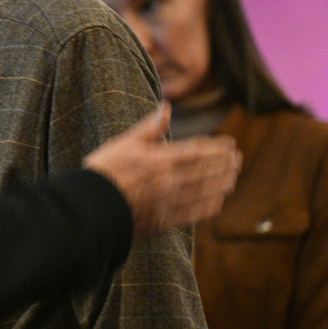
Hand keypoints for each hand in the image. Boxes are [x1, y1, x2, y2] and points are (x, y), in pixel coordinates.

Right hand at [83, 103, 241, 235]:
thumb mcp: (124, 142)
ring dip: (221, 184)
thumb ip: (149, 127)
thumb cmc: (103, 172)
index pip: (197, 152)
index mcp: (160, 160)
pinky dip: (208, 207)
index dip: (216, 148)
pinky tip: (217, 203)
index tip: (230, 145)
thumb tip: (167, 107)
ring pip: (203, 193)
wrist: (89, 208)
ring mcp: (168, 203)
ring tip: (233, 178)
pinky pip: (193, 214)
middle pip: (205, 172)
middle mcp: (168, 182)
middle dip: (224, 165)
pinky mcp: (163, 221)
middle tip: (237, 159)